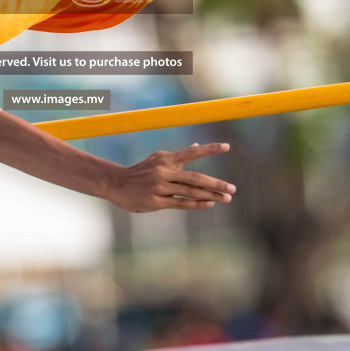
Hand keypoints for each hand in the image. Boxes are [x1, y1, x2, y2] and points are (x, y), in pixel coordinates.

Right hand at [105, 142, 234, 212]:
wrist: (116, 184)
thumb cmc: (141, 171)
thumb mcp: (158, 160)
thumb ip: (179, 156)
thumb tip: (196, 146)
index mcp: (166, 159)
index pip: (192, 153)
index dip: (209, 149)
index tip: (227, 147)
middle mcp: (164, 171)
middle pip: (195, 177)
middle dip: (216, 184)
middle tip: (233, 189)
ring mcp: (160, 187)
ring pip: (190, 192)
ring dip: (211, 196)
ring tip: (226, 198)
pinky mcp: (156, 201)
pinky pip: (180, 203)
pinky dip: (196, 204)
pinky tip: (209, 204)